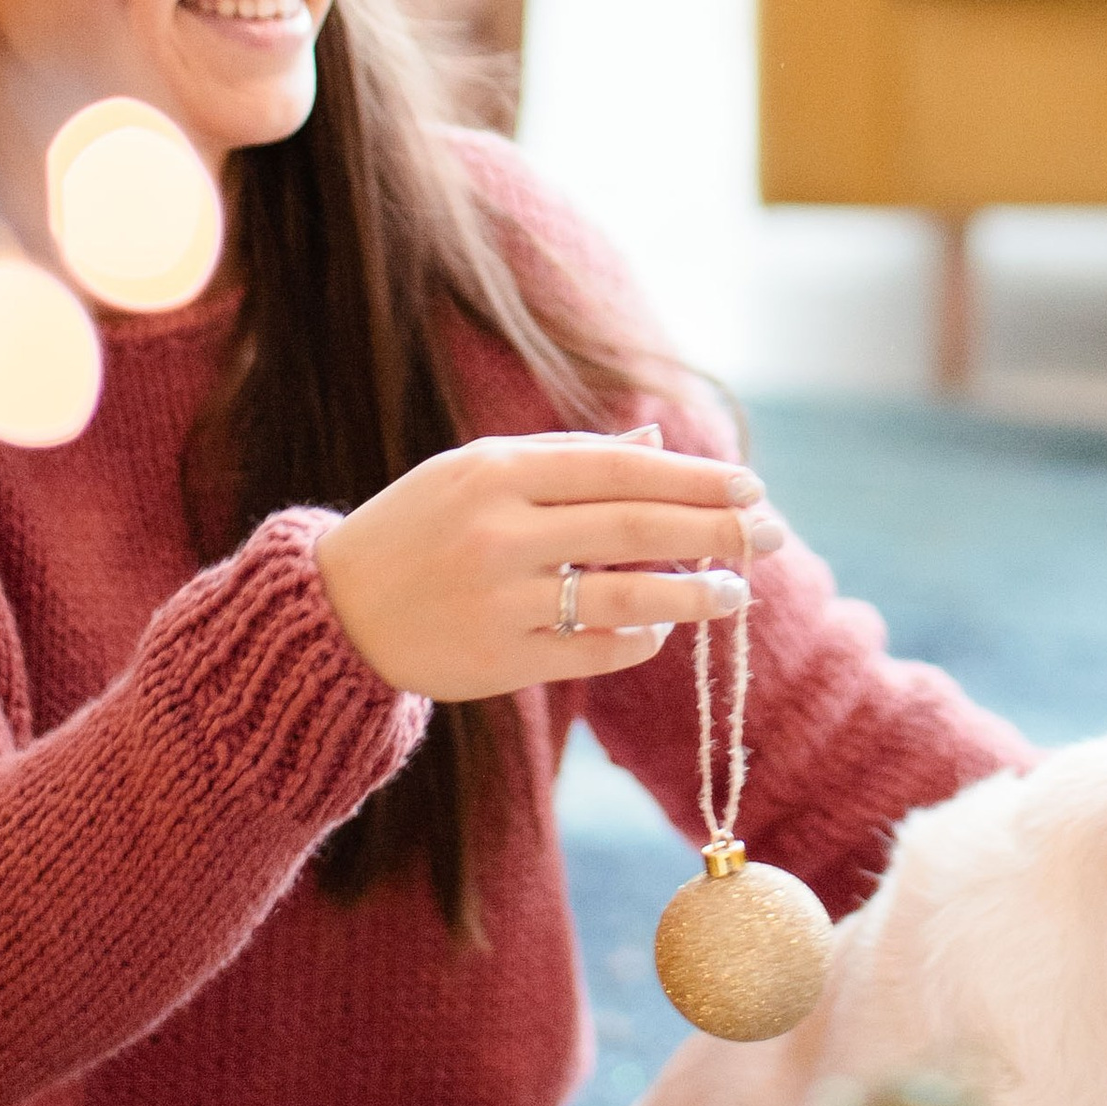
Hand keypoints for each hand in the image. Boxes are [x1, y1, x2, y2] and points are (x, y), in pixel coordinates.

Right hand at [312, 433, 782, 703]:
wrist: (334, 610)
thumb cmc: (419, 528)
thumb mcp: (478, 471)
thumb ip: (566, 458)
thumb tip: (656, 444)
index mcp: (497, 471)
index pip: (620, 470)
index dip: (692, 479)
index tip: (750, 487)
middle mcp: (499, 531)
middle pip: (634, 528)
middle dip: (714, 530)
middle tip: (772, 534)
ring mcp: (499, 599)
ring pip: (621, 596)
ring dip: (690, 594)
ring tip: (737, 592)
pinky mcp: (497, 661)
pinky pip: (588, 652)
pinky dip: (635, 643)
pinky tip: (661, 633)